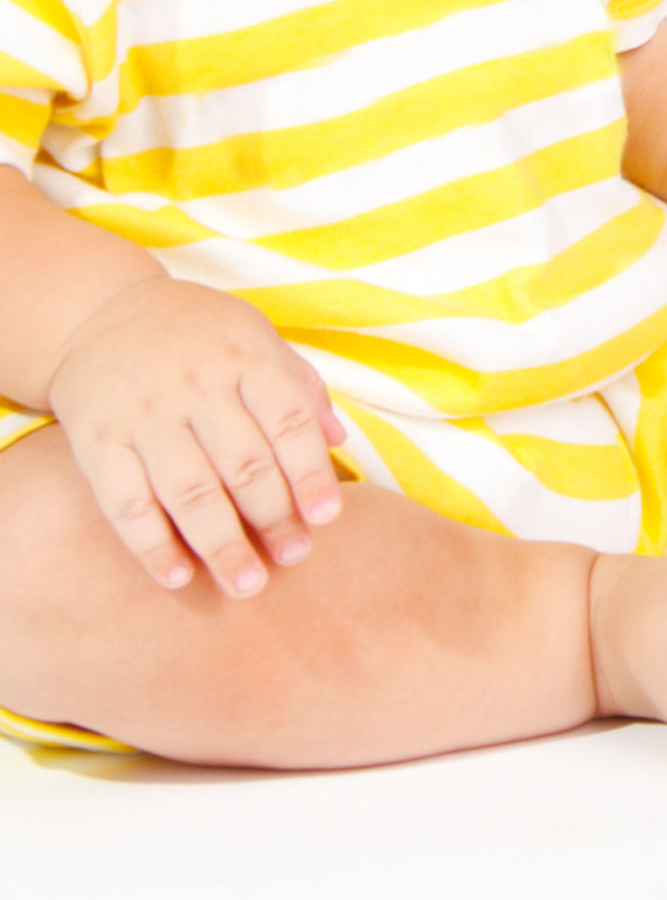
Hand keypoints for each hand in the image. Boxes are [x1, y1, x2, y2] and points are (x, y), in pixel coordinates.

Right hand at [44, 275, 346, 597]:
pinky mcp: (95, 442)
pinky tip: (178, 578)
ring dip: (221, 544)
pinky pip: (124, 501)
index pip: (288, 422)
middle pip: (243, 463)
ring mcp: (142, 415)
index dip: (310, 474)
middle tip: (294, 557)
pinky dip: (151, 545)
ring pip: (187, 490)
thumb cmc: (200, 336)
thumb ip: (299, 388)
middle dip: (274, 517)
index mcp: (245, 356)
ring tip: (247, 584)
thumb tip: (339, 442)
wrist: (99, 315)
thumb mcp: (257, 339)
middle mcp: (195, 385)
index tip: (327, 519)